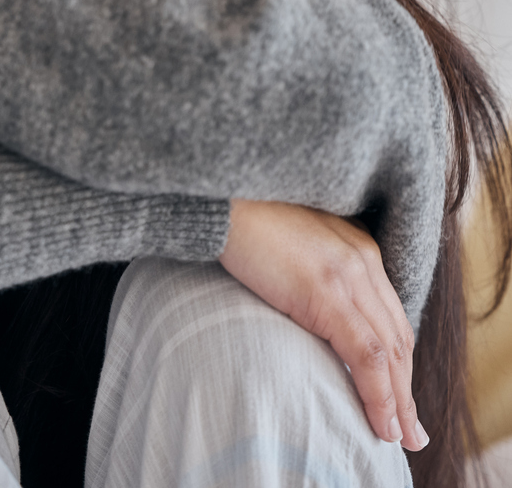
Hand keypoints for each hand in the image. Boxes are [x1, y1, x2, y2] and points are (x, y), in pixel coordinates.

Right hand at [219, 198, 429, 452]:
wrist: (222, 197)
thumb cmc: (244, 220)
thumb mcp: (292, 246)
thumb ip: (313, 273)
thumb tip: (309, 312)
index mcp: (357, 247)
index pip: (390, 315)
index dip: (399, 360)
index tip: (400, 395)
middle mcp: (363, 259)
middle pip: (398, 336)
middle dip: (407, 388)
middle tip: (410, 430)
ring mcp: (349, 274)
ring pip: (391, 352)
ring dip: (399, 400)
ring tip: (399, 435)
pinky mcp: (328, 292)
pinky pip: (367, 355)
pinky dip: (379, 394)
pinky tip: (381, 420)